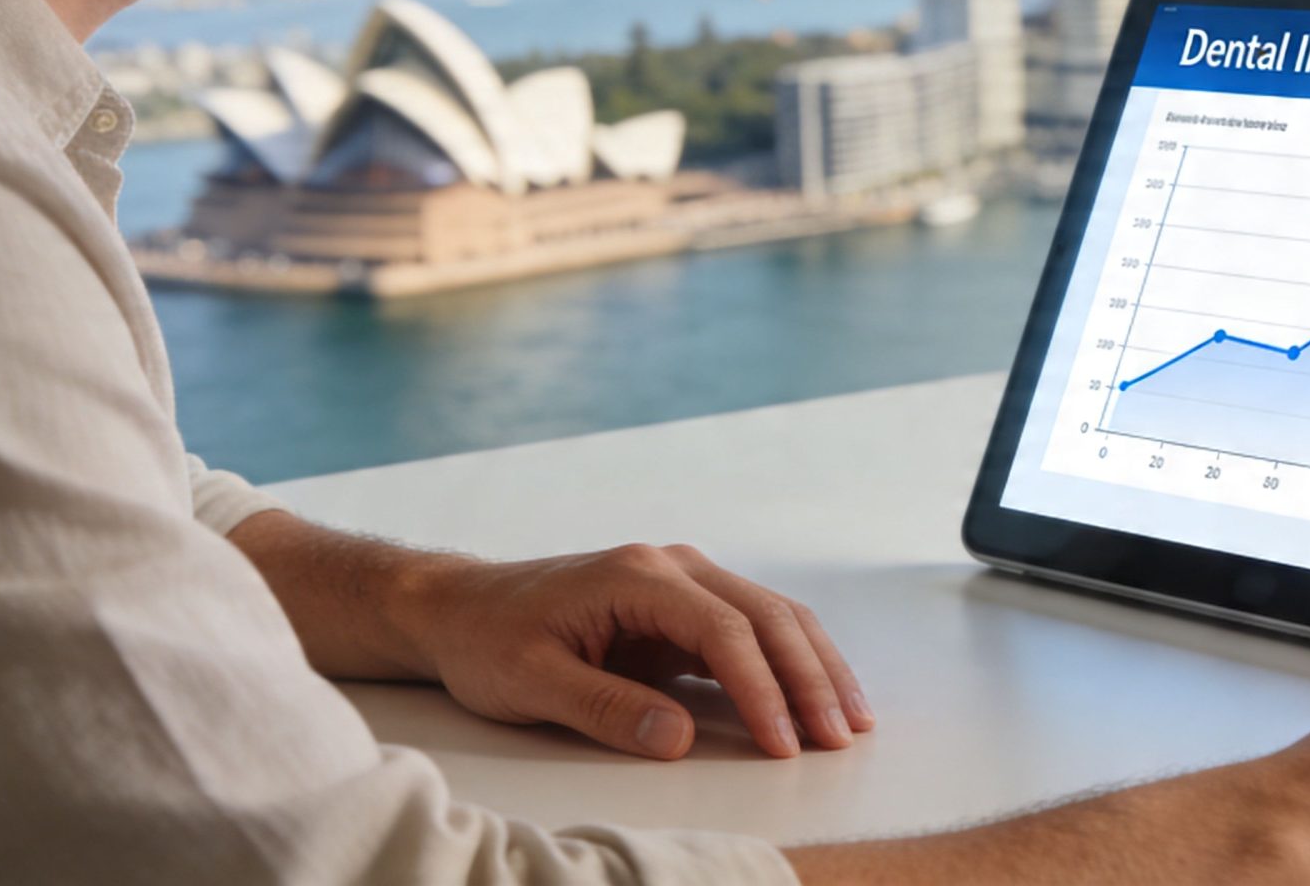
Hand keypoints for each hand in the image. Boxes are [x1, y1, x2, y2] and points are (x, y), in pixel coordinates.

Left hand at [398, 542, 873, 760]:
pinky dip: (790, 665)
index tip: (784, 743)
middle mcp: (671, 566)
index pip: (723, 630)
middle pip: (766, 615)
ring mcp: (682, 583)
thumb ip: (606, 708)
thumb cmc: (488, 640)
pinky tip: (816, 699)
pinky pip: (752, 632)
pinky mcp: (682, 609)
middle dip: (809, 678)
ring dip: (814, 667)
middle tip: (839, 737)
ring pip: (773, 617)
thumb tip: (678, 739)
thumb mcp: (532, 682)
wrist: (460, 608)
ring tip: (849, 721)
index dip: (761, 688)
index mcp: (637, 574)